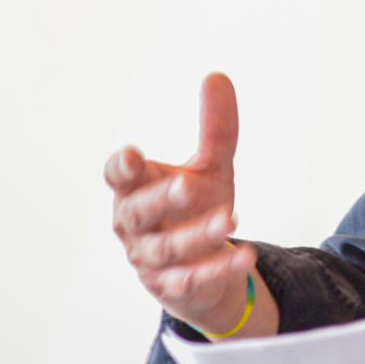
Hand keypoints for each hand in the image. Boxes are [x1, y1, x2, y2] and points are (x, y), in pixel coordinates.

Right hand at [106, 72, 256, 331]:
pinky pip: (190, 280)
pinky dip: (216, 270)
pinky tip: (246, 256)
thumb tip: (217, 75)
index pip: (118, 177)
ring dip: (197, 235)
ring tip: (231, 220)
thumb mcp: (210, 167)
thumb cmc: (196, 208)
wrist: (205, 266)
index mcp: (136, 190)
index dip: (122, 167)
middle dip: (162, 199)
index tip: (132, 155)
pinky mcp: (171, 287)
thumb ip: (215, 128)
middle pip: (137, 213)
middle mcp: (134, 226)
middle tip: (189, 185)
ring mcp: (149, 259)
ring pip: (167, 249)